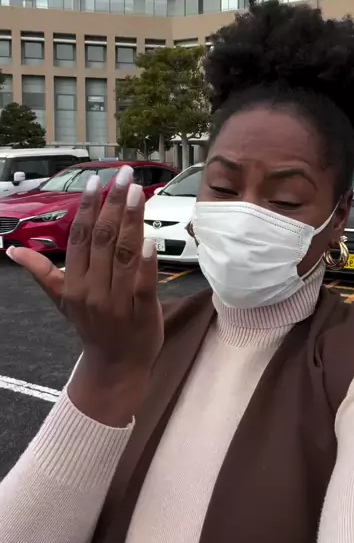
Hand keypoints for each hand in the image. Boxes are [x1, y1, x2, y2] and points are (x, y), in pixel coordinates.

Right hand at [8, 165, 161, 424]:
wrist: (115, 366)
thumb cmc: (92, 326)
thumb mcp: (62, 300)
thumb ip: (42, 272)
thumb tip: (11, 251)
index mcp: (73, 283)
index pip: (79, 238)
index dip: (87, 208)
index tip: (95, 182)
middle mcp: (92, 290)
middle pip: (103, 240)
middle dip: (113, 204)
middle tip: (125, 176)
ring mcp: (118, 302)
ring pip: (124, 255)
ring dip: (131, 221)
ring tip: (138, 193)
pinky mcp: (142, 312)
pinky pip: (143, 284)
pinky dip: (146, 261)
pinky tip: (150, 238)